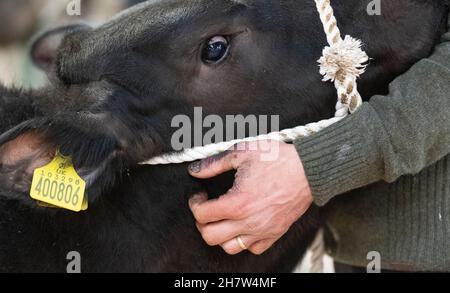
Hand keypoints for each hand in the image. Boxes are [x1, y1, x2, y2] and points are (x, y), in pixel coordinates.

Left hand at [188, 140, 312, 254]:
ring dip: (220, 235)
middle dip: (202, 223)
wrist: (308, 170)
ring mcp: (262, 230)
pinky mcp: (274, 233)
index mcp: (237, 203)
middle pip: (210, 236)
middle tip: (206, 209)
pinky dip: (243, 241)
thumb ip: (214, 163)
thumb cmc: (277, 159)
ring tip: (222, 219)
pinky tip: (243, 225)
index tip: (200, 195)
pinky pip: (253, 248)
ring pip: (230, 247)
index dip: (194, 204)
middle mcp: (248, 221)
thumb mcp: (242, 152)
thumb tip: (194, 170)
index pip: (202, 215)